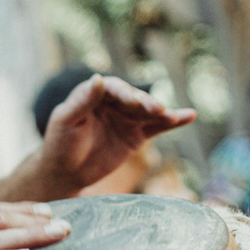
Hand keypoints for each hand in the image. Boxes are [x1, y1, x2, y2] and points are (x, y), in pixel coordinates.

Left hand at [39, 75, 194, 193]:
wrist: (65, 170)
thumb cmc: (60, 142)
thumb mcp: (66, 120)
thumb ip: (82, 101)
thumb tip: (97, 78)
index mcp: (93, 93)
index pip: (112, 88)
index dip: (123, 93)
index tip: (131, 101)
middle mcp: (113, 102)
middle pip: (133, 99)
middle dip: (144, 103)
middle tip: (154, 109)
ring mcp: (126, 118)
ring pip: (147, 112)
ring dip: (161, 112)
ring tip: (170, 115)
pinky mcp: (136, 135)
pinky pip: (156, 127)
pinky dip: (173, 122)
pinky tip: (189, 115)